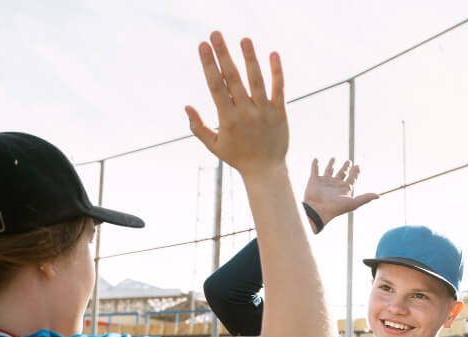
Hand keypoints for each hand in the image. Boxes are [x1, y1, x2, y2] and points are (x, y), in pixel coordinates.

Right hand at [185, 32, 287, 176]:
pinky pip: (279, 88)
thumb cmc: (238, 157)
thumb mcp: (214, 146)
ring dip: (250, 58)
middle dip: (223, 54)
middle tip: (216, 34)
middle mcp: (246, 112)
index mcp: (227, 119)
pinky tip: (273, 54)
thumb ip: (198, 127)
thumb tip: (187, 106)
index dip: (208, 64)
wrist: (266, 171)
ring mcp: (264, 111)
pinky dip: (277, 71)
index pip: (216, 86)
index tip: (202, 46)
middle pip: (233, 78)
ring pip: (256, 80)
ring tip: (244, 39)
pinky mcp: (280, 112)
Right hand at [302, 158, 378, 227]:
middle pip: (342, 174)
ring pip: (329, 170)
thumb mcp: (353, 203)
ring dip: (331, 164)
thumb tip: (378, 196)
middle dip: (345, 167)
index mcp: (344, 189)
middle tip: (349, 161)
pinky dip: (315, 165)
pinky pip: (314, 170)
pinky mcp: (314, 180)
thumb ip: (365, 198)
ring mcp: (324, 182)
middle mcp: (335, 185)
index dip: (356, 173)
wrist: (318, 210)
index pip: (352, 179)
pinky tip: (316, 159)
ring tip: (334, 158)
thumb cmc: (336, 208)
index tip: (358, 166)